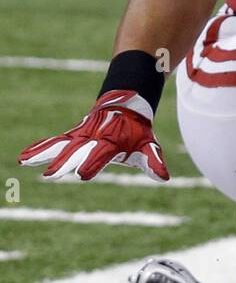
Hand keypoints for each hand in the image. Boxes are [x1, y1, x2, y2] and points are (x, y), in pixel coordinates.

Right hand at [18, 91, 169, 182]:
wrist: (125, 105)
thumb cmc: (136, 131)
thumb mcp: (147, 145)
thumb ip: (153, 161)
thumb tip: (164, 177)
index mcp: (111, 143)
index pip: (101, 155)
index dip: (93, 164)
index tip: (82, 175)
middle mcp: (93, 138)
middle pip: (76, 152)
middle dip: (64, 163)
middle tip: (50, 175)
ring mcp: (81, 135)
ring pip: (61, 144)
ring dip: (44, 153)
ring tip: (25, 161)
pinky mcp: (73, 135)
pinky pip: (54, 142)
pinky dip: (40, 149)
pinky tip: (23, 158)